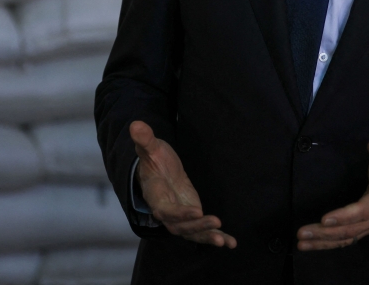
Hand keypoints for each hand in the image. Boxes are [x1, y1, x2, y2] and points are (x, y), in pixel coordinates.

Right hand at [130, 120, 236, 247]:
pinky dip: (216, 237)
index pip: (166, 211)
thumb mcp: (151, 148)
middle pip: (181, 226)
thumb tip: (136, 124)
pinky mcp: (192, 217)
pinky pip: (202, 231)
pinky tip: (231, 243)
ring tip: (225, 242)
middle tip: (216, 223)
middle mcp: (167, 212)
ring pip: (193, 232)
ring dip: (208, 237)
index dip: (180, 213)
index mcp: (156, 198)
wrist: (158, 171)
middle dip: (198, 227)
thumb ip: (145, 139)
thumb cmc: (154, 159)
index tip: (197, 211)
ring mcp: (180, 217)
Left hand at [296, 139, 368, 249]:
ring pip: (347, 238)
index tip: (325, 219)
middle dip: (326, 232)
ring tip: (302, 243)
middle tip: (302, 233)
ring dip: (323, 241)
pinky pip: (347, 240)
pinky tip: (312, 244)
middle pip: (351, 229)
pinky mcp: (365, 229)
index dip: (345, 216)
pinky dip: (328, 244)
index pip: (364, 210)